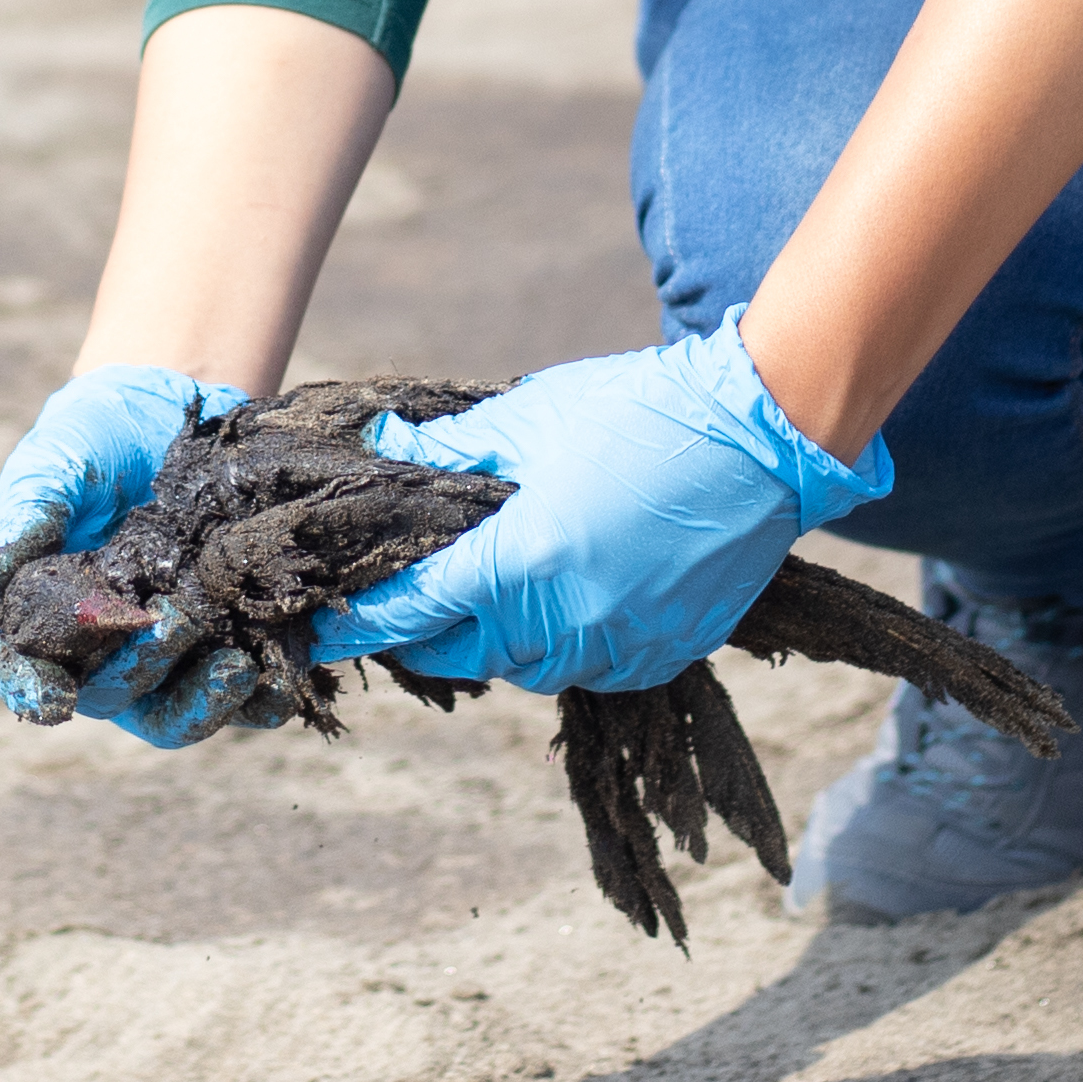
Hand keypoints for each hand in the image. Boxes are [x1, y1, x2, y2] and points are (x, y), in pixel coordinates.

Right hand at [0, 363, 253, 741]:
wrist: (172, 412)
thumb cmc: (93, 439)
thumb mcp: (54, 461)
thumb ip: (30, 510)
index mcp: (37, 613)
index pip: (17, 668)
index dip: (30, 689)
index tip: (55, 699)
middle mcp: (97, 650)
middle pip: (109, 696)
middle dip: (139, 669)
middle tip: (171, 621)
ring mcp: (163, 657)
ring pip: (175, 714)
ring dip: (203, 702)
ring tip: (234, 666)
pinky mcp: (223, 647)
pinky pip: (242, 696)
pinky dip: (262, 696)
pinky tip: (280, 676)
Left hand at [304, 319, 891, 693]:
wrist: (760, 434)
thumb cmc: (639, 410)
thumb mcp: (532, 417)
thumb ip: (449, 447)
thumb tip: (381, 446)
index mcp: (523, 557)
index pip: (415, 608)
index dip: (361, 624)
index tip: (322, 635)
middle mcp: (568, 616)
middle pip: (467, 653)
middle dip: (430, 633)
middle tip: (414, 602)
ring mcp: (623, 642)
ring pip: (530, 670)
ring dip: (500, 642)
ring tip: (494, 597)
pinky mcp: (666, 652)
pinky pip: (592, 671)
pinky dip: (566, 648)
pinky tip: (566, 605)